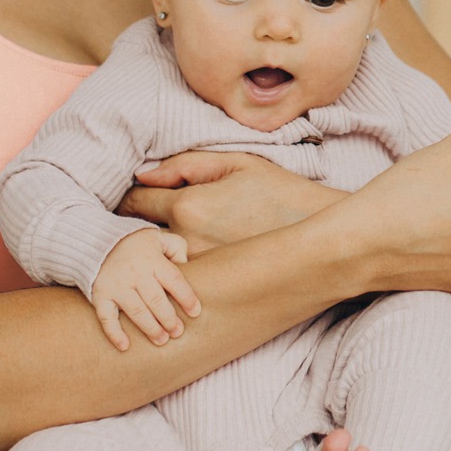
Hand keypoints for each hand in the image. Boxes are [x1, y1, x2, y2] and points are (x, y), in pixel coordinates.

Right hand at [90, 229, 202, 351]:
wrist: (95, 240)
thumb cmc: (135, 242)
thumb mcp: (159, 237)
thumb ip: (177, 248)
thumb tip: (187, 266)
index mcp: (152, 260)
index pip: (174, 280)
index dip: (187, 298)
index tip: (195, 312)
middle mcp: (135, 274)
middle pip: (156, 300)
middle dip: (169, 319)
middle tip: (178, 332)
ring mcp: (116, 286)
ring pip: (136, 311)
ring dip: (150, 328)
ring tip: (162, 340)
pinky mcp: (100, 295)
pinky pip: (106, 317)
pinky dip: (114, 333)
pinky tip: (125, 346)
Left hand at [117, 151, 346, 253]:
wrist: (319, 232)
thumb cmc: (280, 191)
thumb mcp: (236, 163)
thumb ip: (184, 165)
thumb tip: (143, 174)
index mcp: (189, 205)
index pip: (134, 201)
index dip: (130, 195)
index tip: (134, 195)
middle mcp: (187, 241)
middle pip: (137, 234)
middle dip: (135, 225)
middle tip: (143, 219)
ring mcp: (199, 269)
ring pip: (156, 258)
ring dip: (153, 250)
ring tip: (162, 242)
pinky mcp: (212, 286)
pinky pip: (177, 275)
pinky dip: (174, 267)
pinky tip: (186, 259)